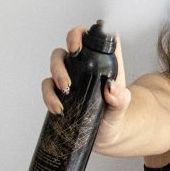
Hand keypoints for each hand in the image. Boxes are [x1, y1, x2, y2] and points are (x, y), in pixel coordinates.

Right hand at [41, 26, 131, 142]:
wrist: (106, 138)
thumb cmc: (116, 117)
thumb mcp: (122, 108)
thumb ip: (121, 98)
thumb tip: (110, 88)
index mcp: (104, 62)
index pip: (94, 36)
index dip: (86, 32)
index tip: (80, 44)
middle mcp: (85, 65)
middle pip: (69, 45)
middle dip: (65, 52)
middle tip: (70, 69)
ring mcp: (71, 77)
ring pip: (56, 62)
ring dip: (56, 73)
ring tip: (65, 91)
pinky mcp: (59, 92)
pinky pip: (48, 86)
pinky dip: (48, 95)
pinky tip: (57, 108)